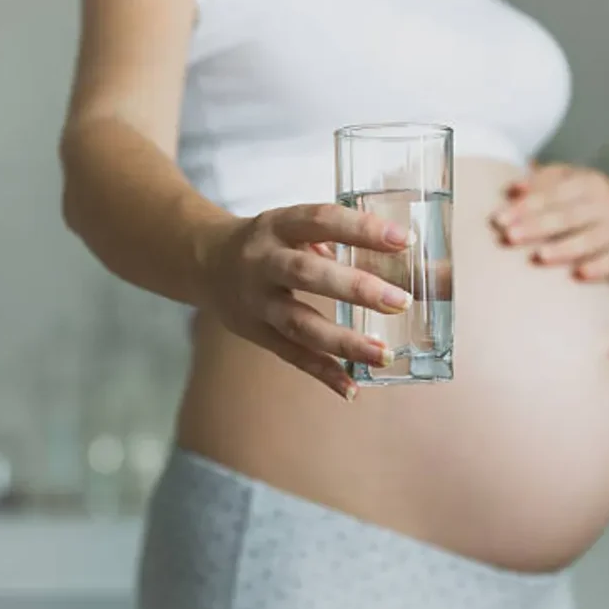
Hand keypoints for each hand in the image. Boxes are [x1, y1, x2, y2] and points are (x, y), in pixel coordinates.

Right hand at [200, 203, 414, 399]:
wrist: (203, 261)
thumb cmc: (269, 242)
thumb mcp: (292, 225)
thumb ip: (336, 238)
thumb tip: (401, 257)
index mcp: (278, 225)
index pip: (322, 220)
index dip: (362, 229)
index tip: (405, 240)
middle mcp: (263, 261)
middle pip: (308, 274)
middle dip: (356, 288)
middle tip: (401, 301)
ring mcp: (256, 301)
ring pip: (299, 323)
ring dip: (344, 341)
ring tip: (384, 354)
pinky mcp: (255, 332)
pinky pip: (290, 355)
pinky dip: (322, 372)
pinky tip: (351, 388)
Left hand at [490, 164, 608, 280]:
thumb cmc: (584, 198)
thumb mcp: (566, 181)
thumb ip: (539, 182)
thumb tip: (512, 188)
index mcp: (587, 183)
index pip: (552, 195)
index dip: (525, 207)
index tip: (499, 220)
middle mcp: (606, 203)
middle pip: (566, 217)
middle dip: (537, 227)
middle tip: (509, 237)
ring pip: (588, 240)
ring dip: (564, 248)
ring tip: (539, 257)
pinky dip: (599, 268)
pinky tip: (579, 275)